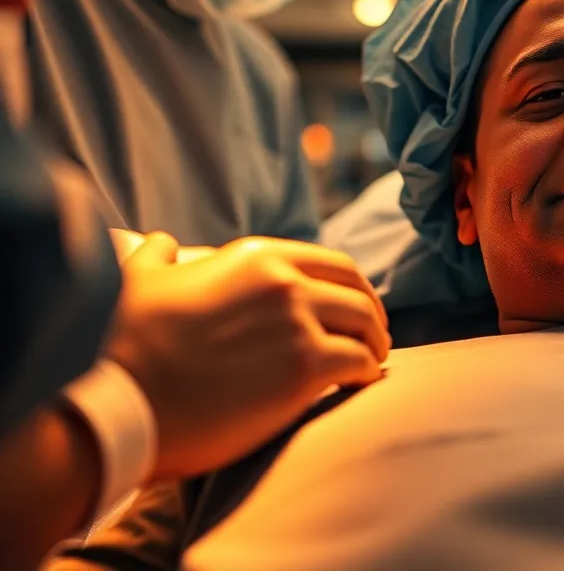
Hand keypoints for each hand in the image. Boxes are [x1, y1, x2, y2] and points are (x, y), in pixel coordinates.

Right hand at [106, 233, 390, 479]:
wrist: (115, 395)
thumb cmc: (121, 342)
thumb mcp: (139, 280)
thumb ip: (158, 256)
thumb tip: (161, 242)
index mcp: (257, 256)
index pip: (333, 265)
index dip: (353, 288)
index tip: (358, 308)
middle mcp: (285, 281)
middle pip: (358, 294)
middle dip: (373, 317)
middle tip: (374, 340)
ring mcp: (297, 322)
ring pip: (366, 328)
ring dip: (375, 346)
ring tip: (372, 364)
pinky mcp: (303, 367)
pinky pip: (359, 364)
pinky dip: (367, 374)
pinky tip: (361, 384)